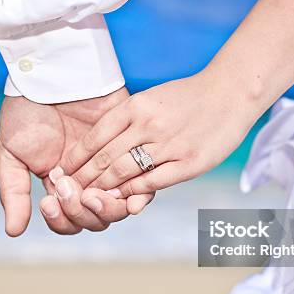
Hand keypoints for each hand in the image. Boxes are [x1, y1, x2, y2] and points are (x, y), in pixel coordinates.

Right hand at [0, 87, 153, 235]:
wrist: (51, 73)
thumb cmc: (25, 111)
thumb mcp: (11, 153)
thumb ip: (14, 192)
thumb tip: (14, 233)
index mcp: (61, 187)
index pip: (68, 221)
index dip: (61, 219)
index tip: (49, 201)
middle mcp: (88, 181)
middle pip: (96, 219)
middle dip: (81, 212)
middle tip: (69, 190)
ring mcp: (112, 167)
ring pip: (120, 206)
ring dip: (106, 207)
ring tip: (93, 194)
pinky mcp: (132, 149)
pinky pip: (144, 181)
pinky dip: (138, 195)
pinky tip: (128, 195)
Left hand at [59, 72, 263, 195]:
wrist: (232, 92)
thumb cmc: (189, 97)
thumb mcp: (153, 98)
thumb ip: (128, 120)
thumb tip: (101, 144)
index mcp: (137, 106)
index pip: (96, 137)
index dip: (76, 157)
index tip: (62, 170)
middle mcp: (149, 124)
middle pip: (105, 158)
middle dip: (82, 178)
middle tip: (66, 192)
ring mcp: (169, 144)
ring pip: (124, 172)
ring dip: (102, 189)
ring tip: (87, 199)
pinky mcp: (188, 163)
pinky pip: (152, 182)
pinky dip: (133, 193)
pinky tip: (122, 200)